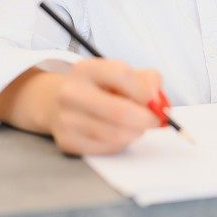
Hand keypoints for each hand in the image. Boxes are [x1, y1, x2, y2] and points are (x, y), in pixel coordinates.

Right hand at [50, 58, 164, 155]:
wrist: (57, 101)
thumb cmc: (99, 88)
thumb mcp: (121, 73)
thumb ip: (147, 81)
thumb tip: (158, 104)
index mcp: (87, 69)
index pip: (121, 74)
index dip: (144, 91)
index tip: (154, 101)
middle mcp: (71, 92)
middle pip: (120, 112)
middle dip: (146, 119)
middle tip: (155, 120)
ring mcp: (66, 119)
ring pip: (117, 135)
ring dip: (135, 132)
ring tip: (134, 125)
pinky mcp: (68, 142)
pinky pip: (108, 148)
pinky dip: (121, 143)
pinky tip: (117, 133)